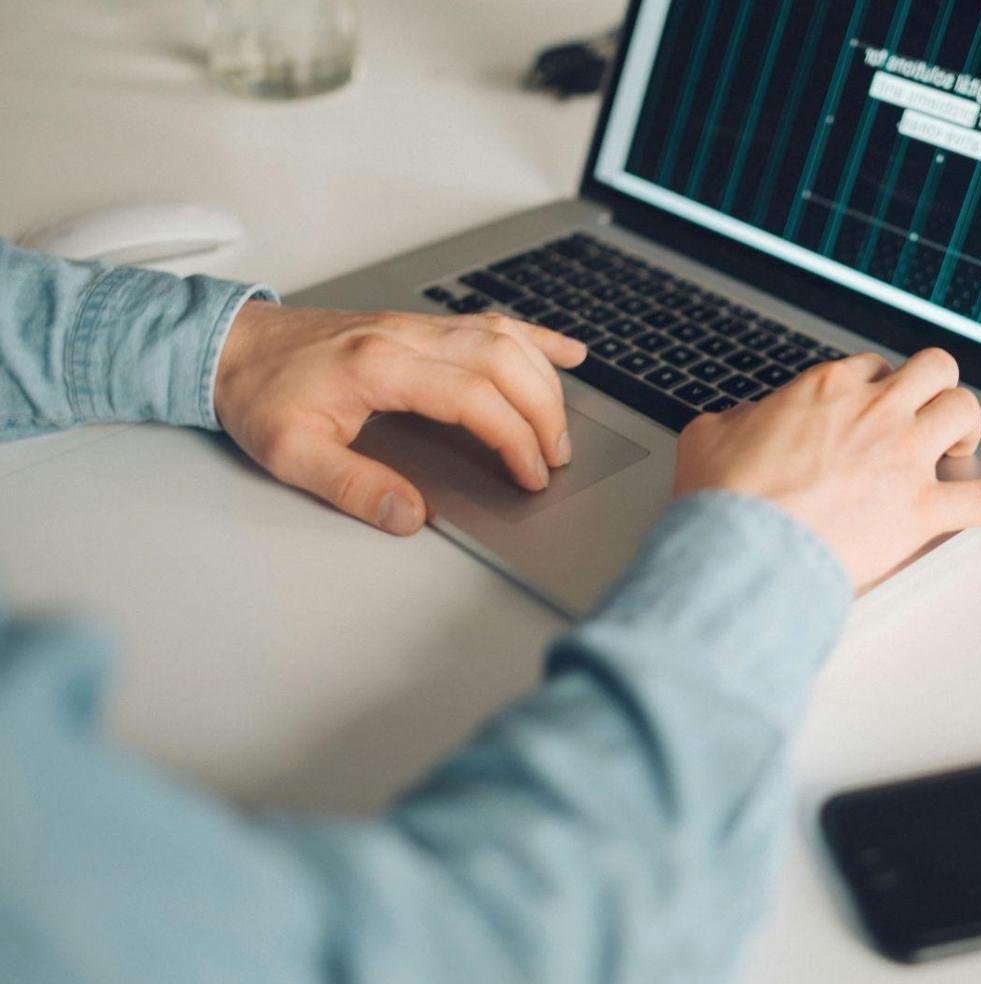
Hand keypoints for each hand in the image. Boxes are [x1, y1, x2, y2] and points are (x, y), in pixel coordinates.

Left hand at [214, 302, 586, 535]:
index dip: (513, 437)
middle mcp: (407, 335)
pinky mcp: (421, 325)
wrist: (233, 346)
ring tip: (561, 428)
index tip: (529, 475)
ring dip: (544, 380)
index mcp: (379, 365)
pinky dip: (536, 338)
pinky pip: (492, 322)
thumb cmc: (260, 395)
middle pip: (503, 361)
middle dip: (543, 412)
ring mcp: (418, 324)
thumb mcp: (290, 454)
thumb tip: (410, 515)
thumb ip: (353, 486)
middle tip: (556, 460)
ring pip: (505, 338)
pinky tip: (567, 353)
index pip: (472, 396)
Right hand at [673, 349, 980, 588]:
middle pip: (935, 371)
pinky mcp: (921, 509)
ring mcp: (903, 458)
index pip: (873, 366)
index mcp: (826, 390)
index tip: (874, 405)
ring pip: (966, 412)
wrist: (744, 549)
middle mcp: (875, 412)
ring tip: (962, 449)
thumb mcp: (709, 435)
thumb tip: (747, 421)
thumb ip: (737, 419)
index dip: (878, 385)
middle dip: (936, 388)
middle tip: (928, 413)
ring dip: (969, 428)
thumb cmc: (725, 498)